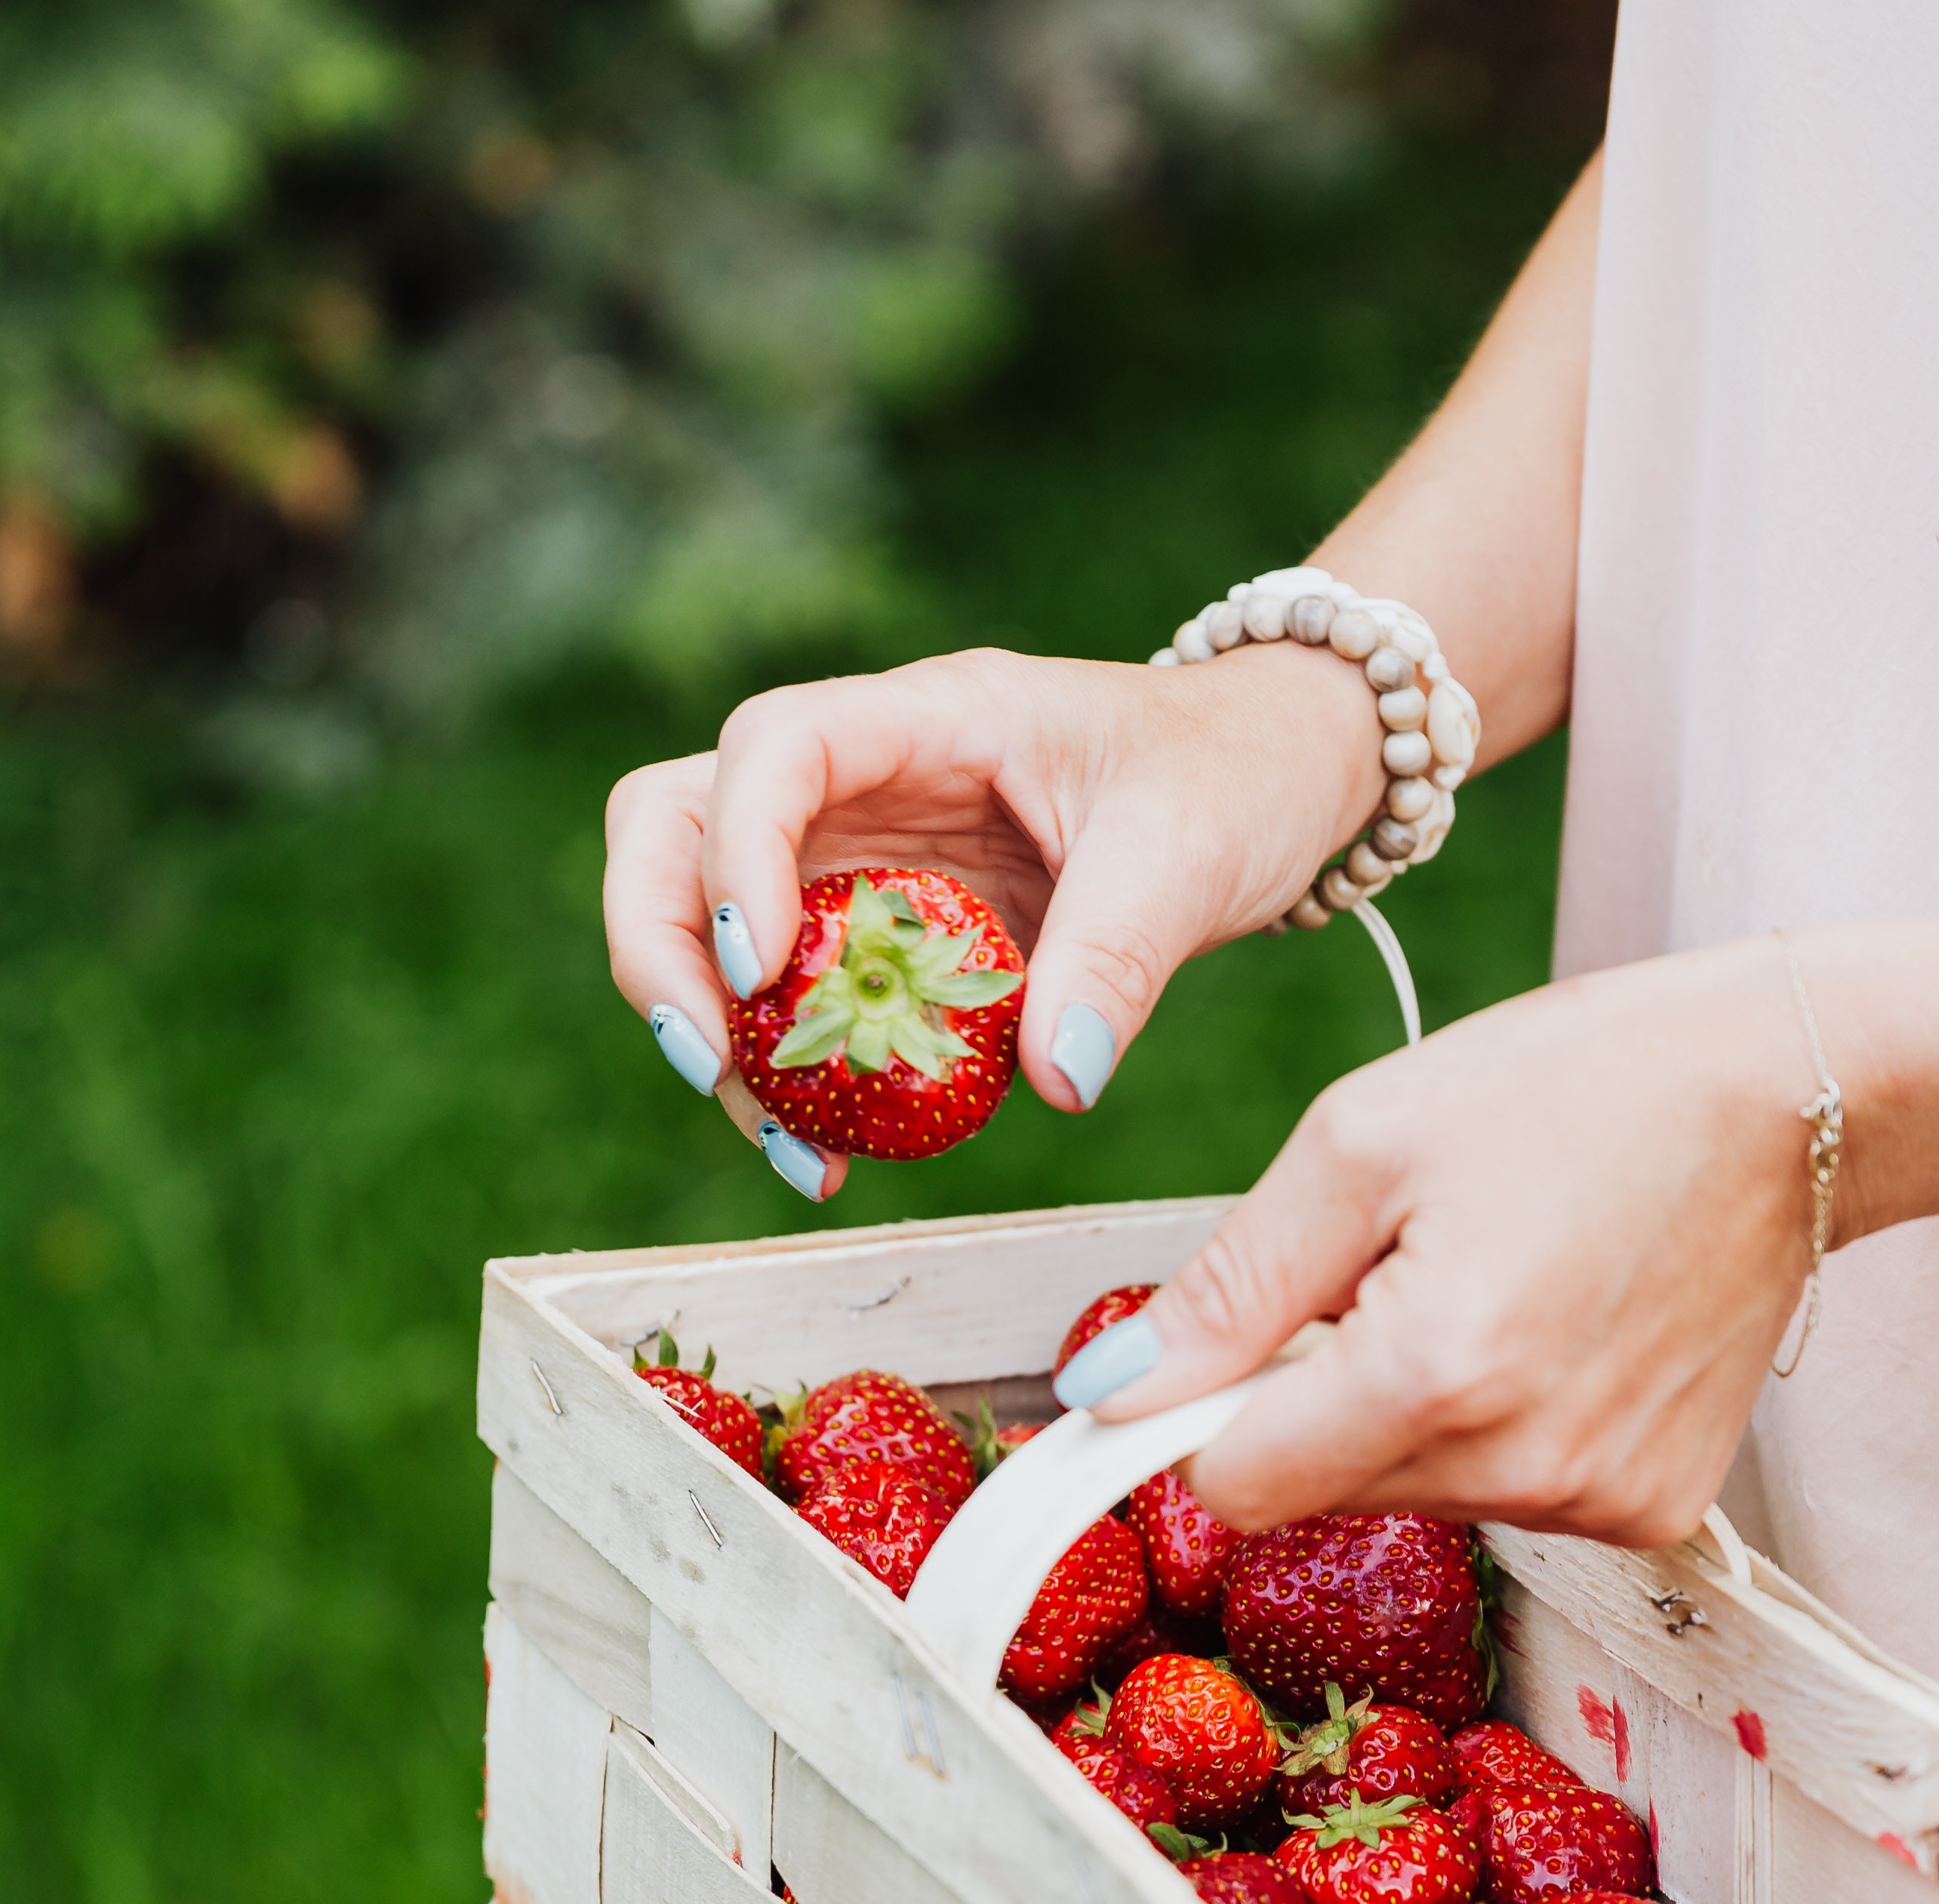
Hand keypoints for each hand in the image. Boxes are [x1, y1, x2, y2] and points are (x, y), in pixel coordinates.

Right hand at [602, 642, 1381, 1194]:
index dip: (736, 853)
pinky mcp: (877, 929)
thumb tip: (1057, 1078)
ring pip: (701, 913)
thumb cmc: (1235, 773)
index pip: (773, 748)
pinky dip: (786, 1072)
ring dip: (712, 1029)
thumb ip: (1119, 955)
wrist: (1277, 776)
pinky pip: (790, 996)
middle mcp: (865, 775)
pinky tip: (837, 1151)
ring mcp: (858, 851)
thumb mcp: (1191, 851)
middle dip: (660, 943)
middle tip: (710, 1062)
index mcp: (930, 717)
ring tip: (785, 1142)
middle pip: (674, 822)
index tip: (766, 970)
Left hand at [1067, 941, 1817, 1543]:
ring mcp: (1602, 1502)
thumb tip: (1104, 1398)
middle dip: (1314, 1395)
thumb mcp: (1363, 1142)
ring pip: (1410, 1495)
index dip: (1204, 1413)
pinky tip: (1556, 1327)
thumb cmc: (1577, 1085)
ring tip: (1493, 1280)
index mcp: (1438, 1372)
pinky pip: (1507, 1494)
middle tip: (1394, 1268)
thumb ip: (1227, 1288)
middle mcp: (1526, 1466)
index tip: (1229, 1341)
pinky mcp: (1655, 1511)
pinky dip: (1500, 1425)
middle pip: (1320, 1491)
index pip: (1235, 1484)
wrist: (1793, 1092)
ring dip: (1407, 1408)